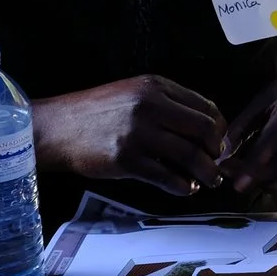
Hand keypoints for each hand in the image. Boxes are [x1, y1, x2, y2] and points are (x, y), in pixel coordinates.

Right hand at [32, 75, 226, 195]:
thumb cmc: (96, 113)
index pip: (205, 107)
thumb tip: (204, 130)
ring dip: (207, 173)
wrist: (57, 128)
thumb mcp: (133, 94)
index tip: (219, 144)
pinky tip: (185, 188)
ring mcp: (138, 132)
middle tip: (217, 164)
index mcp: (155, 86)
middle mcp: (150, 105)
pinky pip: (167, 177)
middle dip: (217, 152)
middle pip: (205, 130)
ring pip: (191, 155)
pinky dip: (183, 186)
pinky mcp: (126, 159)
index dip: (219, 129)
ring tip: (209, 181)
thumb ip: (167, 105)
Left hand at [220, 65, 276, 203]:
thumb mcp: (262, 100)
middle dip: (258, 177)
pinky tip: (271, 183)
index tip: (236, 179)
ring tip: (255, 180)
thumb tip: (223, 154)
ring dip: (274, 188)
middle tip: (236, 180)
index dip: (254, 162)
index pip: (276, 139)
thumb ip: (241, 126)